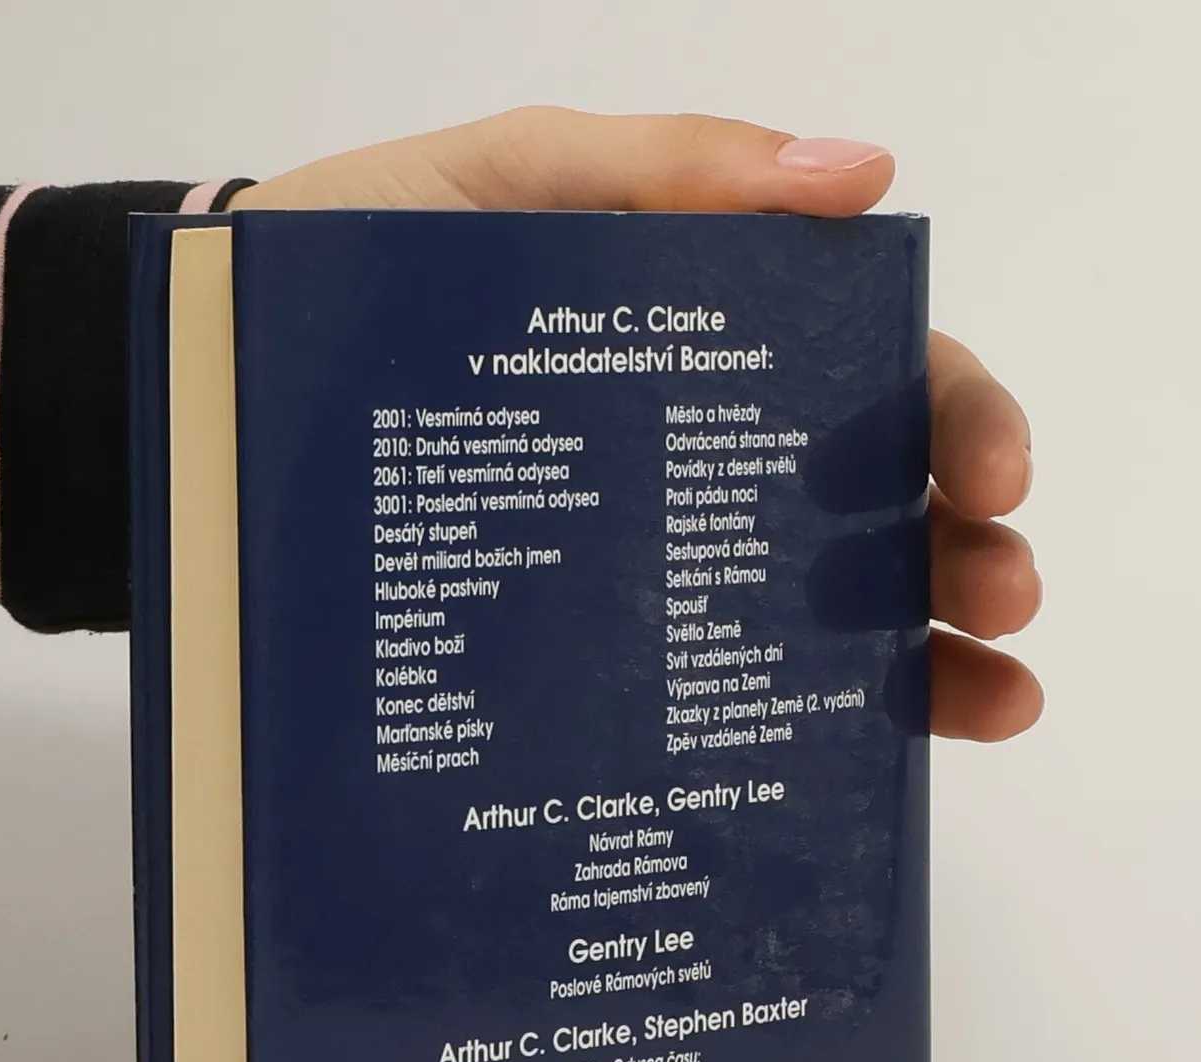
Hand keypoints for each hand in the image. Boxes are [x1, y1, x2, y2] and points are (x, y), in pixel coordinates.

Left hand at [233, 108, 1043, 742]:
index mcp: (697, 339)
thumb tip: (860, 176)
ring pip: (824, 611)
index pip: (863, 368)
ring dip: (930, 650)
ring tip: (993, 700)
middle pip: (871, 500)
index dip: (949, 413)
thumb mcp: (491, 188)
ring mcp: (646, 570)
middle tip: (999, 596)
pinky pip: (721, 697)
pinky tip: (890, 752)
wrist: (201, 403)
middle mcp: (691, 461)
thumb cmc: (341, 279)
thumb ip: (664, 170)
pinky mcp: (589, 659)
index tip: (990, 477)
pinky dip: (822, 724)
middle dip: (962, 546)